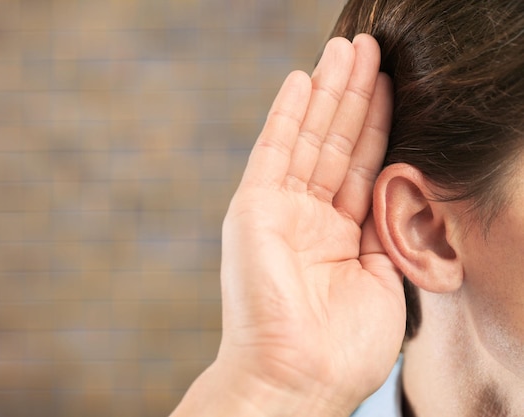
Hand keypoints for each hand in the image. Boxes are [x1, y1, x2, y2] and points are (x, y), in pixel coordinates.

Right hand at [172, 34, 404, 416]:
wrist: (299, 376)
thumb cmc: (343, 345)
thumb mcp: (385, 276)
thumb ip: (386, 226)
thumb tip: (399, 185)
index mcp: (339, 236)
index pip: (361, 167)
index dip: (378, 125)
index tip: (391, 85)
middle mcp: (306, 217)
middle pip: (336, 144)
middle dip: (353, 95)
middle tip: (367, 48)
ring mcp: (278, 209)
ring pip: (309, 139)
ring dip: (328, 93)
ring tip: (345, 50)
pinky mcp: (253, 206)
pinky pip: (272, 151)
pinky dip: (287, 114)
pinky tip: (301, 80)